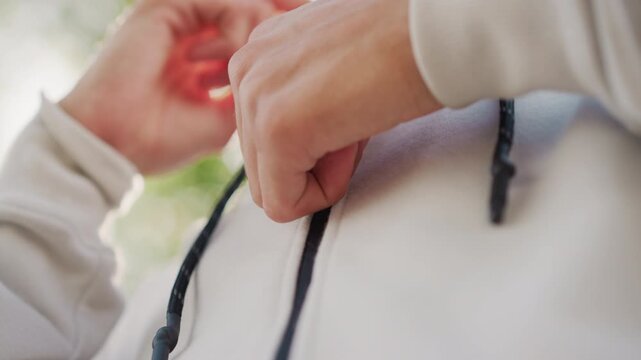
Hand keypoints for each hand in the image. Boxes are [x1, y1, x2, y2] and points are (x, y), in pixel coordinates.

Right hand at [61, 0, 303, 173]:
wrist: (114, 143)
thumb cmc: (161, 141)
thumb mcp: (223, 121)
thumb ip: (249, 98)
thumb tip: (286, 95)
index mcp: (203, 58)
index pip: (252, 36)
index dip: (283, 40)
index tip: (316, 49)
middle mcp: (194, 34)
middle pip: (252, 12)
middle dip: (284, 19)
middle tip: (315, 28)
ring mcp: (180, 20)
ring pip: (240, 4)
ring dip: (265, 26)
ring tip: (280, 52)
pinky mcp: (166, 10)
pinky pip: (220, 2)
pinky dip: (241, 22)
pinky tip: (251, 49)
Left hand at [229, 0, 441, 221]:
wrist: (435, 30)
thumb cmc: (400, 43)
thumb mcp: (332, 66)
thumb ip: (302, 99)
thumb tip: (304, 147)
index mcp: (260, 53)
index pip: (261, 138)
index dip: (312, 146)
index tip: (346, 114)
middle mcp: (246, 70)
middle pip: (261, 167)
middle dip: (312, 165)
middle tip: (354, 125)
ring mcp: (255, 99)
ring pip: (271, 189)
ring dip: (321, 175)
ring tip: (355, 128)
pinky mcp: (277, 130)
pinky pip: (284, 202)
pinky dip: (324, 192)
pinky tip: (351, 146)